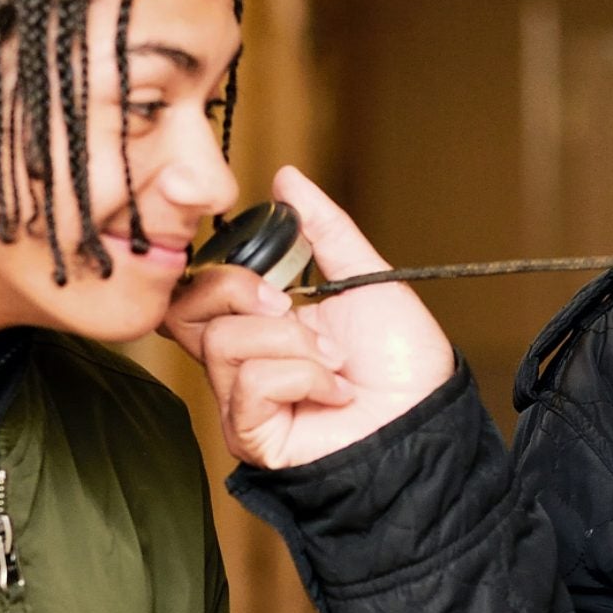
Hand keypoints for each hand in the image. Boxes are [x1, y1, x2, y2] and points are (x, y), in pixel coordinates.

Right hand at [162, 167, 452, 468]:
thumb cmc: (404, 360)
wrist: (427, 416)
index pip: (197, 289)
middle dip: (238, 292)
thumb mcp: (364, 276)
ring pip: (223, 341)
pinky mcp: (251, 434)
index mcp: (262, 320)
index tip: (270, 271)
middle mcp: (244, 359)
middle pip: (185, 311)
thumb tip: (286, 178)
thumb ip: (323, 228)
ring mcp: (243, 399)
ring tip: (336, 361)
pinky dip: (303, 376)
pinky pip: (250, 383)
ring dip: (293, 342)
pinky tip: (335, 390)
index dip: (218, 271)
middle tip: (292, 306)